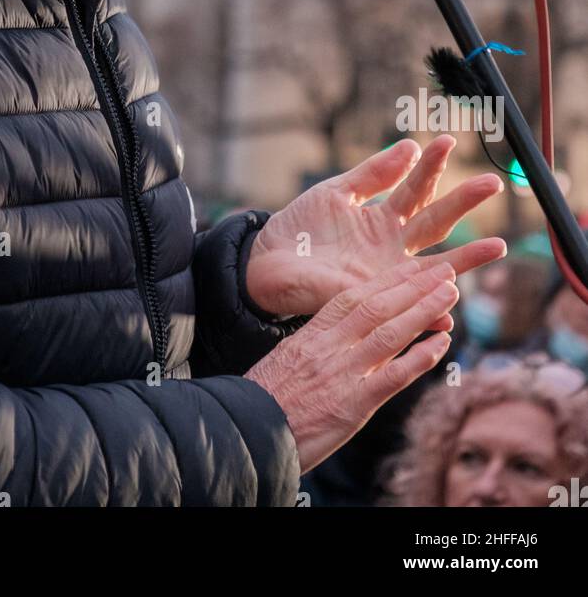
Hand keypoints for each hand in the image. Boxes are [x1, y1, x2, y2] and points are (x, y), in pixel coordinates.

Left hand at [245, 134, 505, 320]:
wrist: (267, 264)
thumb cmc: (301, 229)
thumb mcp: (337, 192)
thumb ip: (373, 174)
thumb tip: (409, 145)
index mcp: (383, 219)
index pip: (416, 189)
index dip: (431, 166)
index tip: (448, 140)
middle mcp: (392, 248)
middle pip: (436, 222)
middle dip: (464, 204)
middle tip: (492, 183)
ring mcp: (386, 275)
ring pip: (435, 266)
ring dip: (466, 259)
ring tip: (499, 246)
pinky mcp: (370, 299)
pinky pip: (406, 305)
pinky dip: (431, 307)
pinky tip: (451, 305)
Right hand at [245, 258, 459, 474]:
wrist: (246, 431)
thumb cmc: (265, 398)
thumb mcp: (289, 360)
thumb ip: (318, 346)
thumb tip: (344, 335)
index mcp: (311, 334)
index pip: (355, 296)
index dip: (388, 279)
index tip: (413, 266)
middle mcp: (329, 347)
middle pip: (377, 307)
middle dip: (414, 286)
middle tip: (445, 271)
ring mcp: (342, 374)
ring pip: (389, 333)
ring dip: (423, 311)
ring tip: (450, 295)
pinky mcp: (352, 406)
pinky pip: (392, 377)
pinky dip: (420, 359)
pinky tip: (441, 344)